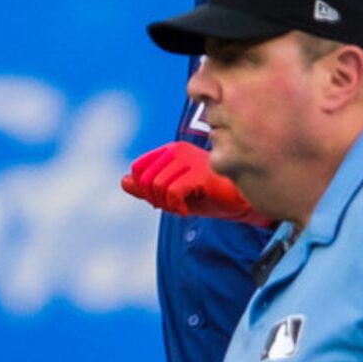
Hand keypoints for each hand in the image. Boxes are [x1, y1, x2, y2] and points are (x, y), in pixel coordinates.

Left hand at [122, 141, 269, 222]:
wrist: (239, 200)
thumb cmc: (208, 195)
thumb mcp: (173, 193)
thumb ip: (147, 187)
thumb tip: (123, 181)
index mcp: (171, 150)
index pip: (138, 169)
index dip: (144, 190)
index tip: (162, 199)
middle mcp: (178, 150)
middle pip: (145, 180)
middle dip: (155, 200)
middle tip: (173, 206)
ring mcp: (189, 160)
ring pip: (158, 187)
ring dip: (167, 205)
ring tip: (182, 207)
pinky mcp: (199, 173)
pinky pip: (173, 192)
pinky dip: (176, 207)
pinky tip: (186, 211)